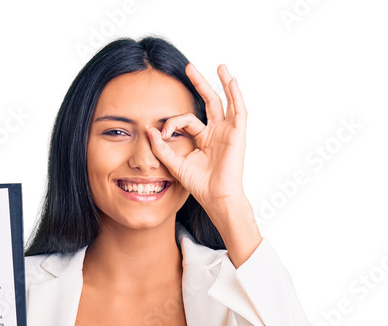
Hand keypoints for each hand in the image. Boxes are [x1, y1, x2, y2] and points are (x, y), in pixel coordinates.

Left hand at [147, 63, 247, 217]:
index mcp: (203, 139)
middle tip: (189, 67)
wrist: (216, 197)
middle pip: (209, 101)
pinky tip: (231, 81)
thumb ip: (161, 148)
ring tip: (220, 66)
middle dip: (200, 83)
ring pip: (226, 102)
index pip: (186, 120)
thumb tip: (148, 129)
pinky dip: (236, 95)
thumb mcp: (175, 164)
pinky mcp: (238, 134)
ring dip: (223, 83)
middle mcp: (216, 132)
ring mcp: (228, 132)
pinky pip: (238, 111)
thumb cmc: (199, 185)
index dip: (172, 123)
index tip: (162, 132)